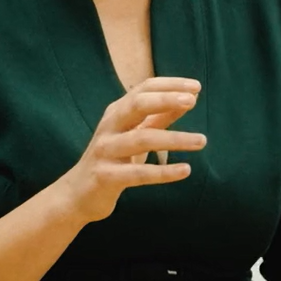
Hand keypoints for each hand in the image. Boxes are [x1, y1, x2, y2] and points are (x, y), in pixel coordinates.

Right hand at [58, 78, 204, 222]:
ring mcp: (105, 151)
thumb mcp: (135, 134)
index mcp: (117, 113)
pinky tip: (186, 170)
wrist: (77, 194)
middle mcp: (109, 127)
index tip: (196, 87)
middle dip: (165, 100)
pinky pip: (138, 173)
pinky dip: (164, 171)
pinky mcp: (106, 177)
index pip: (143, 89)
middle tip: (192, 101)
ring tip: (202, 141)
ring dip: (175, 138)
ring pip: (142, 139)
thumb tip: (189, 99)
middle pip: (137, 105)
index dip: (169, 85)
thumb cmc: (112, 159)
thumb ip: (159, 118)